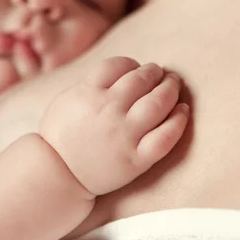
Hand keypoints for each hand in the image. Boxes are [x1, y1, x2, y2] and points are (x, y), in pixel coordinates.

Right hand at [39, 56, 188, 195]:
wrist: (57, 175)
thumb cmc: (60, 135)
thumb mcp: (67, 99)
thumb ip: (92, 83)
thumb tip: (123, 70)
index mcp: (89, 93)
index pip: (119, 65)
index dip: (131, 64)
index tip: (135, 68)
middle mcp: (109, 110)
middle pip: (141, 79)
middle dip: (154, 72)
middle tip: (160, 73)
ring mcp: (124, 135)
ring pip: (159, 103)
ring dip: (170, 89)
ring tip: (173, 85)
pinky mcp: (136, 159)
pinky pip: (166, 137)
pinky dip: (178, 121)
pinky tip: (182, 111)